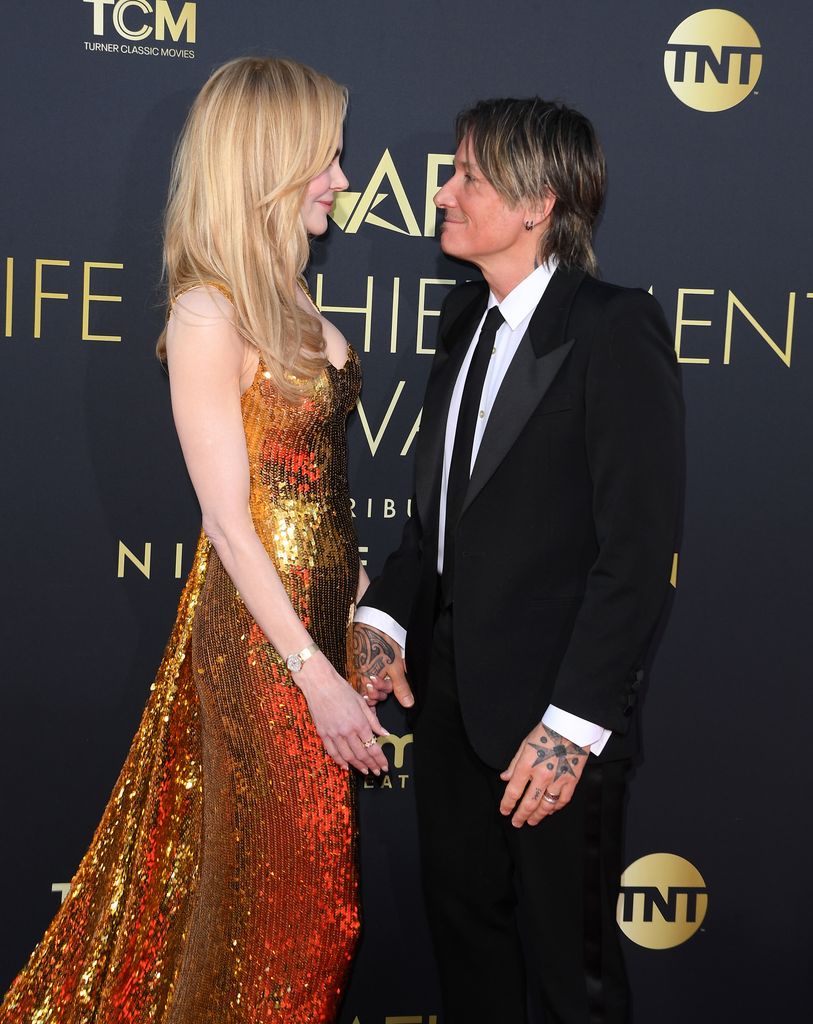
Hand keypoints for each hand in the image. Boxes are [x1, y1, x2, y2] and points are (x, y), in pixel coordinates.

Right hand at [295, 652, 389, 774]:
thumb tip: (384, 734)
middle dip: (371, 765)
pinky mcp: (322, 734)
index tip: (384, 766)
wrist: (319, 683)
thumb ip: (374, 721)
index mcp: (359, 723)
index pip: (372, 747)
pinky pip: (332, 752)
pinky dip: (340, 761)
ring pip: (347, 756)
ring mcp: (333, 734)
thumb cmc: (342, 689)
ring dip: (357, 766)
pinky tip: (346, 766)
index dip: (380, 759)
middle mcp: (347, 731)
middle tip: (377, 772)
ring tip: (365, 771)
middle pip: (361, 755)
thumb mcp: (362, 702)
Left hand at [350, 623, 413, 708]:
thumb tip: (410, 703)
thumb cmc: (384, 644)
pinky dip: (359, 689)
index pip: (390, 692)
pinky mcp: (359, 672)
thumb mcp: (394, 666)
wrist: (368, 627)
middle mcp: (383, 676)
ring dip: (367, 692)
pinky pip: (360, 687)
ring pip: (370, 692)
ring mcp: (371, 674)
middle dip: (375, 693)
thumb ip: (401, 686)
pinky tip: (355, 686)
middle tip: (370, 684)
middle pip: (380, 694)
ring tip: (365, 682)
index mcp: (394, 675)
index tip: (376, 685)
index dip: (383, 691)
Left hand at [499, 722, 587, 827]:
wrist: (571, 726)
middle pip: (529, 803)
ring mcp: (558, 779)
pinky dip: (555, 808)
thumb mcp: (525, 744)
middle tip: (517, 822)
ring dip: (537, 816)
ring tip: (532, 821)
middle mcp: (542, 775)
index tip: (504, 811)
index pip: (513, 791)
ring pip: (546, 805)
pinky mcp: (572, 780)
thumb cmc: (546, 731)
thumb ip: (514, 764)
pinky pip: (563, 800)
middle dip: (521, 815)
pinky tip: (550, 810)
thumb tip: (505, 778)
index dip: (507, 804)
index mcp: (527, 765)